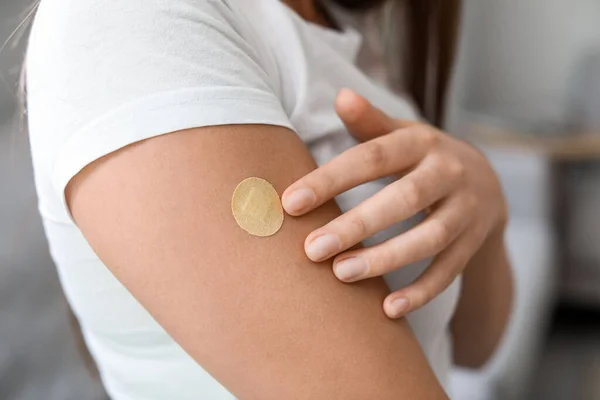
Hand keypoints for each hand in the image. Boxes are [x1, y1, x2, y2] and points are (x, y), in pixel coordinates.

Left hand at [282, 89, 507, 318]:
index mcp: (421, 142)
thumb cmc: (423, 158)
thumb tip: (340, 96)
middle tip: (312, 248)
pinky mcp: (474, 243)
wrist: (486, 182)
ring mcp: (467, 210)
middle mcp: (449, 173)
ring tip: (341, 274)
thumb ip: (370, 123)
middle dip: (357, 224)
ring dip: (386, 258)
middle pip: (404, 199)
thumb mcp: (401, 134)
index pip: (372, 157)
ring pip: (429, 238)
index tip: (290, 202)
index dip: (331, 178)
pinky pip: (450, 271)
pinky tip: (387, 309)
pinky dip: (422, 292)